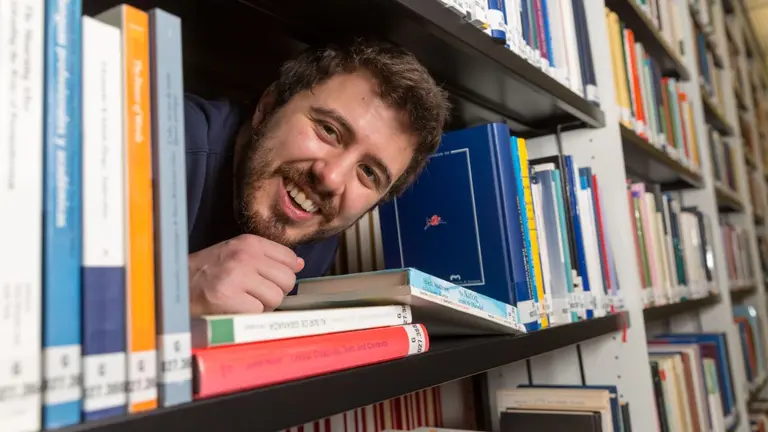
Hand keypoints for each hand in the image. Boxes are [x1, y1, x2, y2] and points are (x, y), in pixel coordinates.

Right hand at [188, 234, 304, 315]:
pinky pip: (258, 312)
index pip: (289, 258)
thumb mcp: (236, 255)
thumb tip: (298, 264)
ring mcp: (236, 276)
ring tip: (242, 302)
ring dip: (263, 306)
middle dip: (275, 292)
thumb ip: (267, 258)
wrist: (172, 286)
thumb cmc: (206, 273)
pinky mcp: (227, 298)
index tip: (267, 281)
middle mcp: (244, 256)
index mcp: (248, 243)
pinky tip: (233, 310)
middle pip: (287, 280)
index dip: (282, 275)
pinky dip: (249, 317)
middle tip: (253, 295)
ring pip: (276, 298)